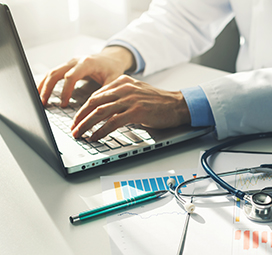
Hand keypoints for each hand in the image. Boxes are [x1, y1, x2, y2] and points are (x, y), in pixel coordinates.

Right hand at [38, 46, 134, 106]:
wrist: (112, 58)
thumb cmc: (113, 69)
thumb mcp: (114, 80)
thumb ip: (106, 92)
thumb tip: (98, 108)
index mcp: (87, 63)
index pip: (71, 76)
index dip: (66, 91)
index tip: (64, 104)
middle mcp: (76, 61)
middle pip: (56, 73)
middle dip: (48, 88)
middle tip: (43, 103)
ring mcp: (70, 63)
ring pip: (51, 72)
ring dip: (43, 86)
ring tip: (39, 100)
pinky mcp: (67, 66)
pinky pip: (53, 73)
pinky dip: (46, 82)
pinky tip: (41, 92)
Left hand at [71, 75, 190, 140]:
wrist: (178, 105)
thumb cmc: (159, 102)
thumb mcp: (137, 93)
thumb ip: (121, 97)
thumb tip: (105, 111)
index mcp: (122, 82)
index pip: (97, 95)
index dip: (84, 108)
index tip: (77, 119)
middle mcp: (124, 88)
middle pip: (94, 102)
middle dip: (80, 117)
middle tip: (73, 128)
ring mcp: (130, 99)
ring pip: (100, 112)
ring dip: (86, 125)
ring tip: (79, 134)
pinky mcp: (136, 111)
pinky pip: (113, 122)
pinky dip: (101, 130)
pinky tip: (95, 137)